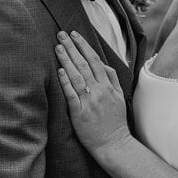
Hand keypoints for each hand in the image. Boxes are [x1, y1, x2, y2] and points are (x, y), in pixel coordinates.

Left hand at [55, 30, 130, 155]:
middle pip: (84, 64)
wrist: (114, 144)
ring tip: (58, 47)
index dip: (84, 46)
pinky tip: (60, 70)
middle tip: (61, 34)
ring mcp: (90, 101)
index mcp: (109, 86)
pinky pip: (72, 94)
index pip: (95, 60)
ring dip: (67, 59)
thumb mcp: (119, 97)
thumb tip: (101, 64)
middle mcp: (100, 91)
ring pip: (77, 75)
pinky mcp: (80, 112)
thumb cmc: (115, 122)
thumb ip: (112, 79)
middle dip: (72, 47)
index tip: (75, 34)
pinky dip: (66, 81)